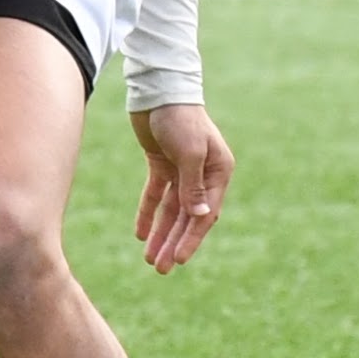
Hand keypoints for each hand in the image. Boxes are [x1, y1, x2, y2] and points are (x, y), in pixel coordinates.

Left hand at [131, 103, 234, 272]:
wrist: (159, 88)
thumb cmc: (181, 117)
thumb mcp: (189, 152)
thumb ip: (194, 185)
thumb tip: (201, 215)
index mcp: (218, 171)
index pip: (206, 213)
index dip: (192, 238)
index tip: (178, 260)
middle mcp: (203, 173)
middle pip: (188, 216)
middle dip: (174, 242)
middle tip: (160, 268)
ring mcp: (182, 169)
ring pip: (172, 209)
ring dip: (161, 233)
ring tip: (150, 259)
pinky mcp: (161, 162)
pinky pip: (156, 194)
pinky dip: (148, 213)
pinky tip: (140, 234)